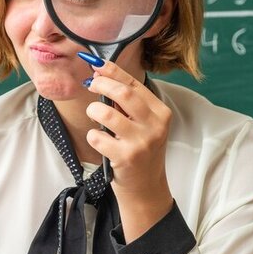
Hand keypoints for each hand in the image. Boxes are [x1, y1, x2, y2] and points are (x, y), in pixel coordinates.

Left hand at [86, 60, 173, 240]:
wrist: (147, 187)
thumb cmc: (141, 151)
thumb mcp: (144, 125)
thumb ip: (129, 104)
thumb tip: (101, 75)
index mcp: (161, 113)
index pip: (135, 84)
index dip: (113, 71)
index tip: (97, 65)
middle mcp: (154, 126)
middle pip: (123, 93)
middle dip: (101, 84)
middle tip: (91, 85)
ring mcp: (140, 143)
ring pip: (106, 113)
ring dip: (94, 110)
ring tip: (95, 115)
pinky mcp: (125, 158)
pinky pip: (98, 137)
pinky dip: (93, 135)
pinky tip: (99, 140)